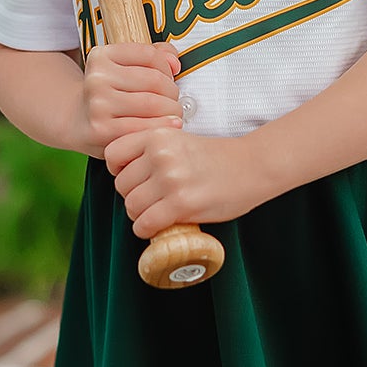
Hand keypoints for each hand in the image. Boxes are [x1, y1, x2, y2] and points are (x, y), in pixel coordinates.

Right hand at [78, 42, 182, 157]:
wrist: (79, 121)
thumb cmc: (110, 93)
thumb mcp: (125, 66)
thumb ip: (155, 56)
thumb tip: (174, 63)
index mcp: (100, 56)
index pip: (150, 55)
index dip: (167, 68)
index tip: (168, 79)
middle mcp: (96, 78)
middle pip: (154, 80)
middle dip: (173, 92)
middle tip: (173, 101)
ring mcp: (97, 105)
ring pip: (153, 103)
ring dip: (172, 110)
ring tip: (172, 114)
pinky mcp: (102, 130)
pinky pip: (145, 127)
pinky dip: (163, 126)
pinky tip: (168, 126)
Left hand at [105, 126, 260, 238]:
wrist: (253, 166)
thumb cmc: (217, 157)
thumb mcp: (180, 140)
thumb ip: (153, 150)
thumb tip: (126, 175)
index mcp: (158, 135)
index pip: (113, 155)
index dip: (119, 171)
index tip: (134, 179)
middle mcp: (160, 154)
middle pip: (121, 185)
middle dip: (133, 196)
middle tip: (151, 201)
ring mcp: (170, 179)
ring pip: (132, 206)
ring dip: (140, 215)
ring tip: (157, 214)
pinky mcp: (182, 203)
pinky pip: (146, 224)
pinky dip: (147, 230)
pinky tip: (158, 227)